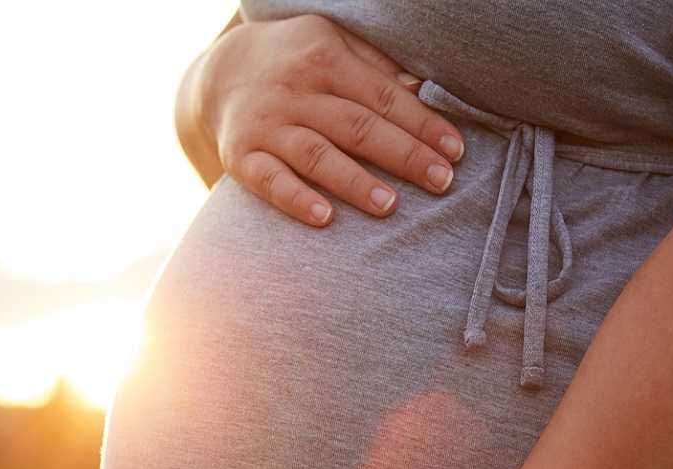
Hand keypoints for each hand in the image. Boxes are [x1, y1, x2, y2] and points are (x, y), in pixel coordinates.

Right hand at [194, 13, 464, 225]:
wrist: (217, 75)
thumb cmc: (294, 62)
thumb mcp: (331, 44)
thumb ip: (375, 66)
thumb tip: (422, 90)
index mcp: (325, 58)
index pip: (383, 96)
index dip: (422, 124)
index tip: (455, 150)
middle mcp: (295, 90)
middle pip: (357, 126)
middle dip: (403, 155)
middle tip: (442, 182)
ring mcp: (267, 125)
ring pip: (317, 155)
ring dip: (355, 182)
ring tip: (390, 206)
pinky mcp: (241, 157)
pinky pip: (270, 181)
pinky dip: (296, 200)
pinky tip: (324, 219)